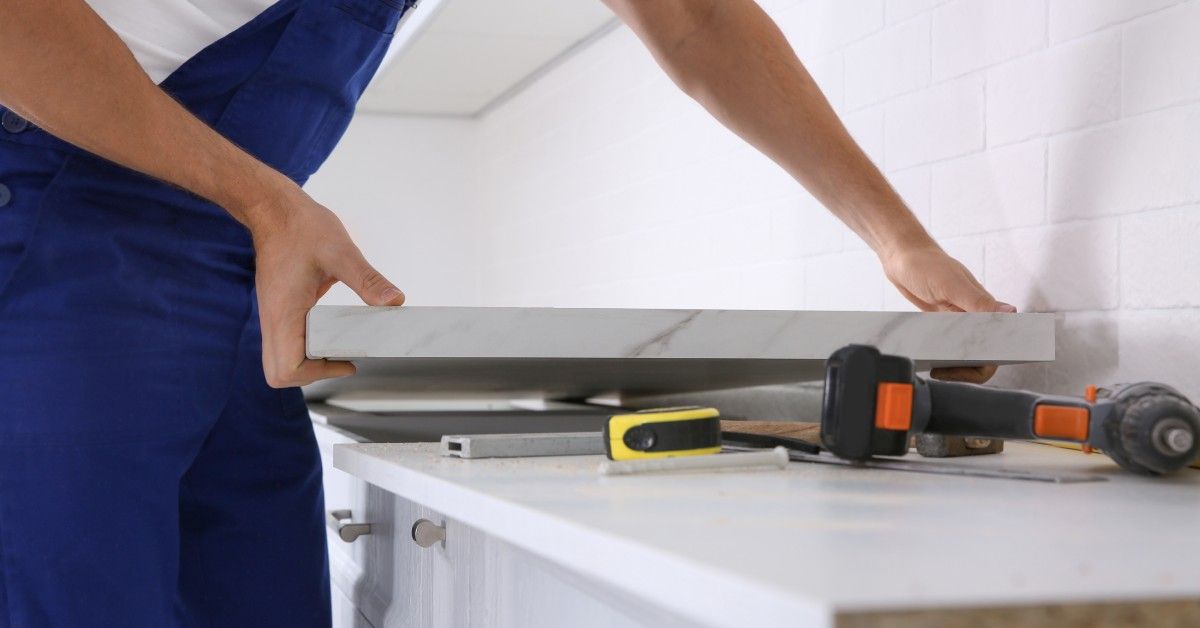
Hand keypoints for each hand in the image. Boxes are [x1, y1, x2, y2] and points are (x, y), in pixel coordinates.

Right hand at [247, 182, 404, 387]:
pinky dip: (308, 344)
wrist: (273, 208)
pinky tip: (332, 328)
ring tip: (341, 346)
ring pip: (281, 358)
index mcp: (284, 313)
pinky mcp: (279, 307)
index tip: (345, 360)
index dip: (315, 375)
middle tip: (341, 357)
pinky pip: (287, 340)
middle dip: (311, 374)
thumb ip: (368, 281)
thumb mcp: (341, 252)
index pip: (285, 369)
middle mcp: (273, 319)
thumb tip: (394, 301)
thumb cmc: (300, 226)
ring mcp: (273, 315)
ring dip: (309, 361)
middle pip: (279, 372)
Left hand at [880, 243, 1015, 383]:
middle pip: (982, 353)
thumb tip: (1011, 312)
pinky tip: (929, 358)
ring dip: (954, 363)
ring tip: (935, 368)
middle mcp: (974, 315)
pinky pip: (948, 344)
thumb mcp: (951, 283)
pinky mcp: (941, 322)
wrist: (902, 257)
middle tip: (943, 371)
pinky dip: (942, 354)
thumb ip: (978, 300)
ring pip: (964, 351)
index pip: (1000, 341)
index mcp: (983, 306)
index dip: (991, 359)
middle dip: (967, 368)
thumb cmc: (927, 265)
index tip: (969, 367)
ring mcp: (957, 320)